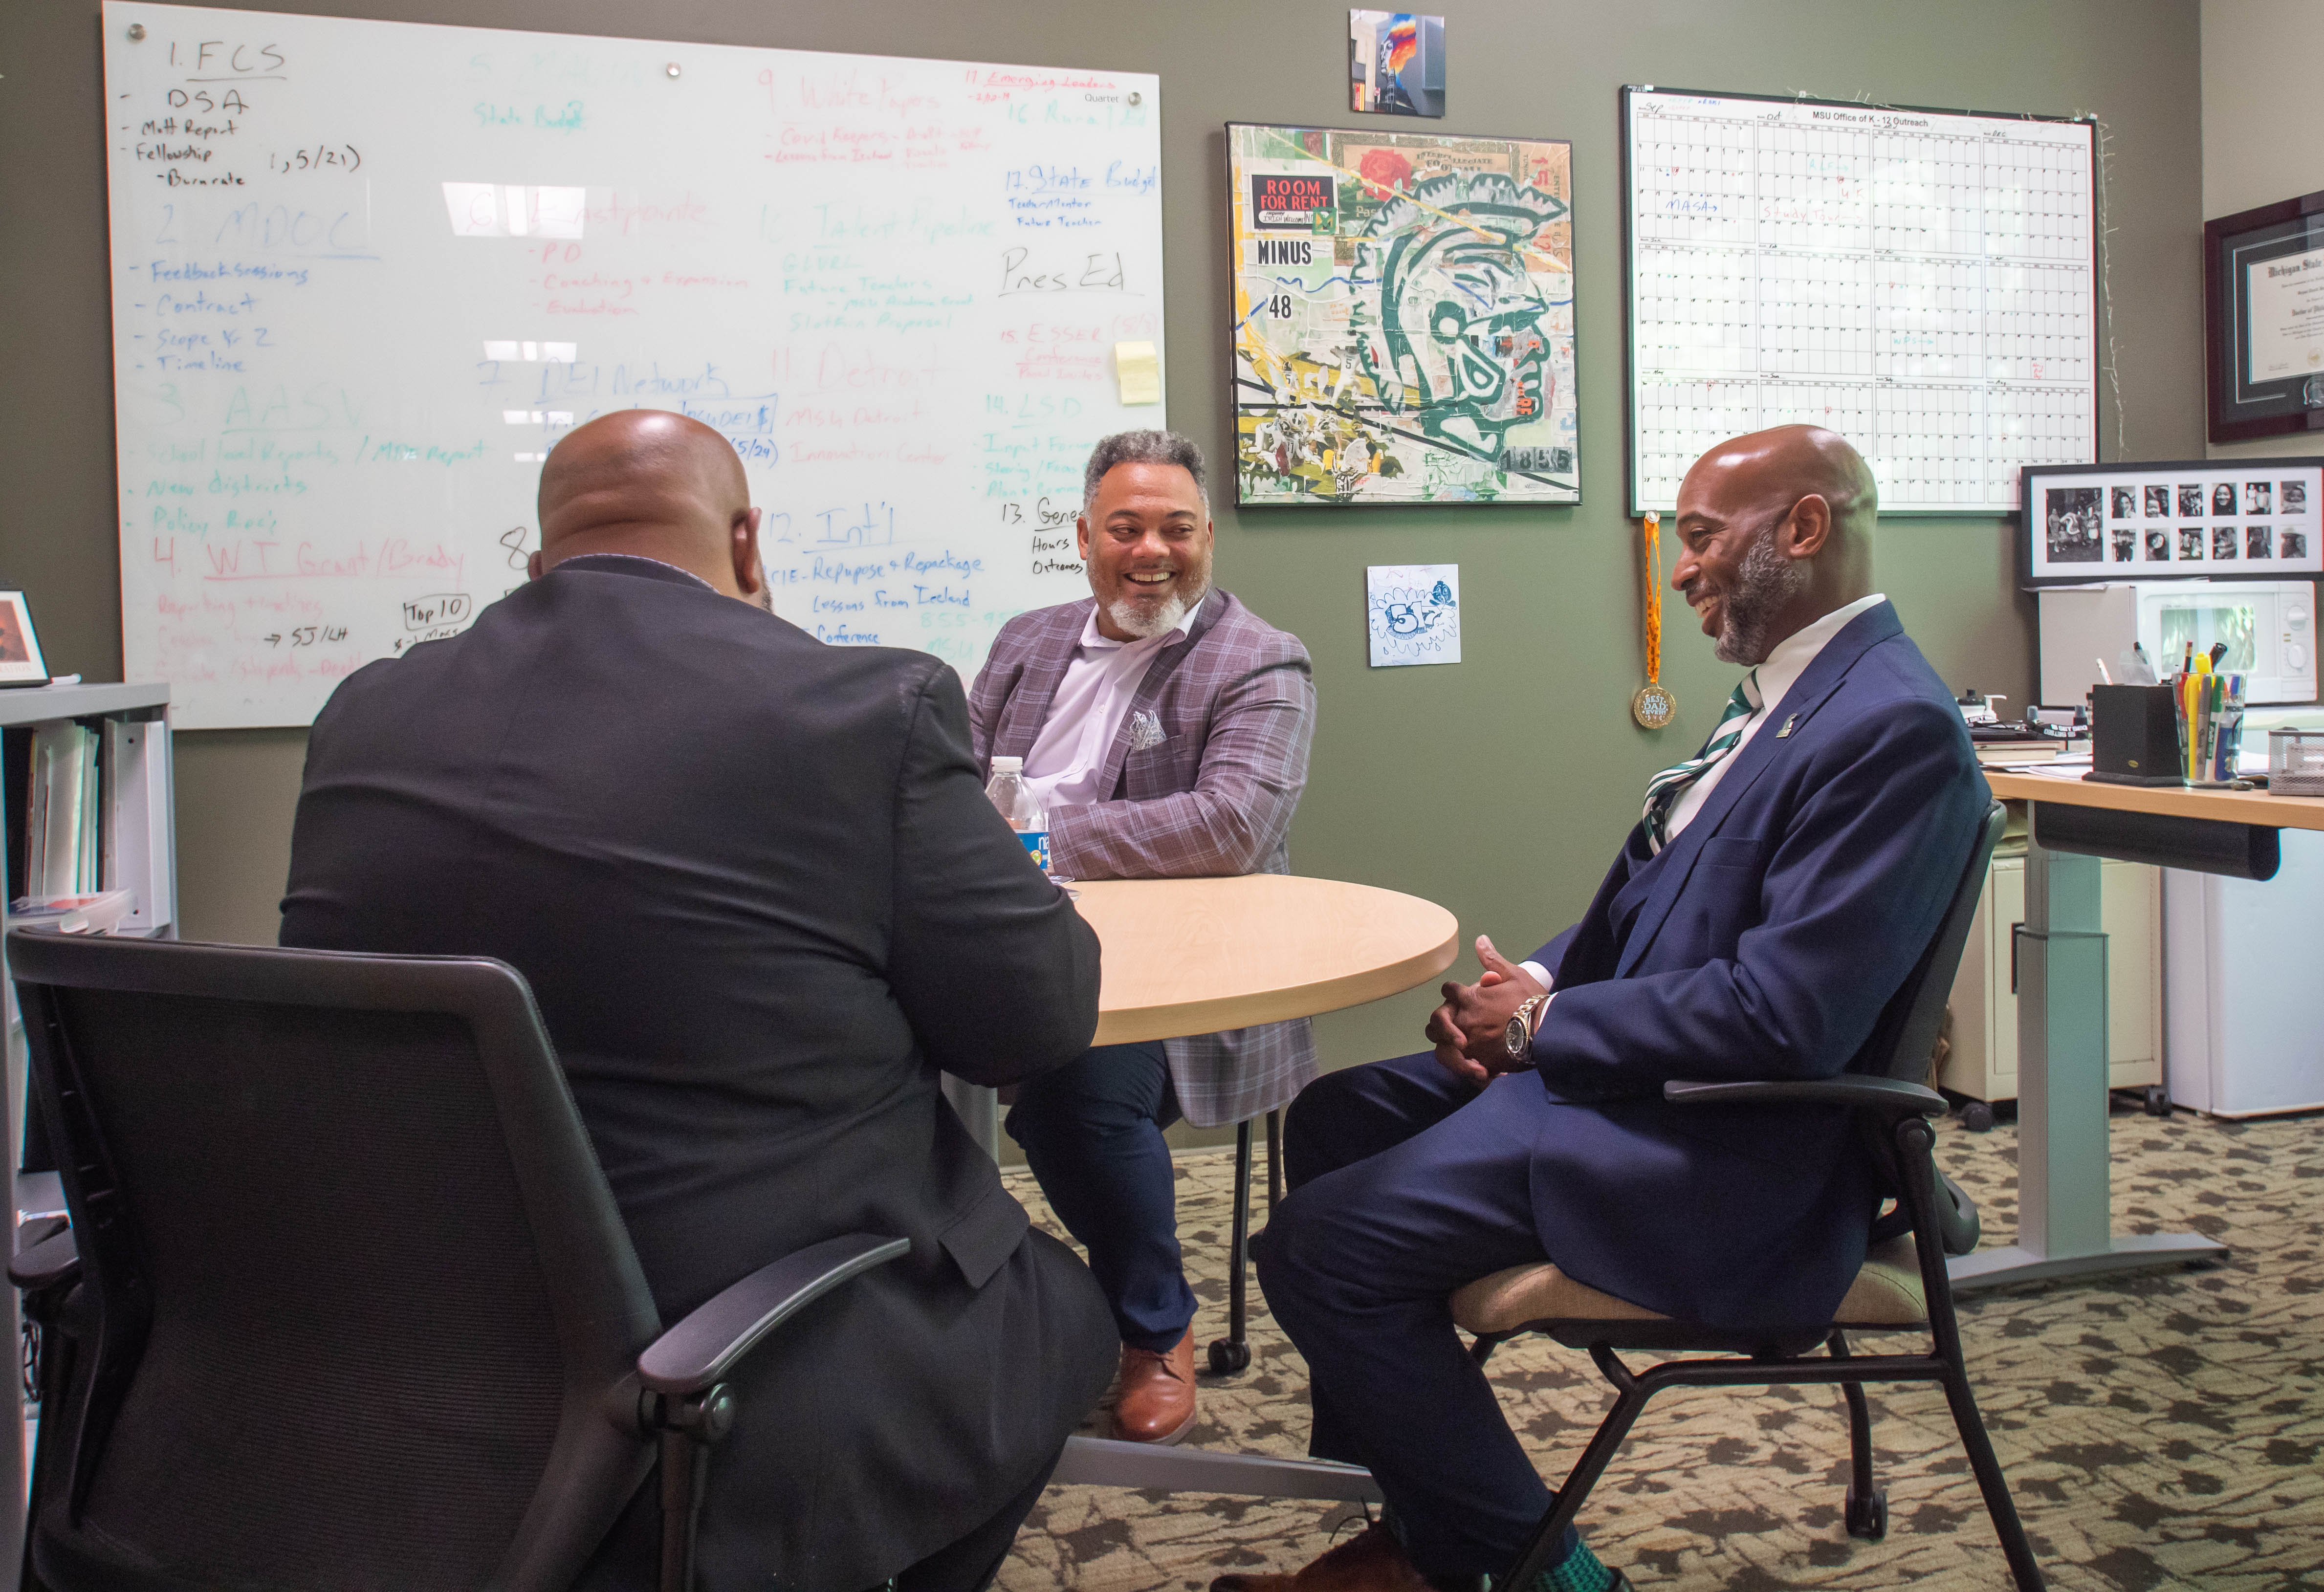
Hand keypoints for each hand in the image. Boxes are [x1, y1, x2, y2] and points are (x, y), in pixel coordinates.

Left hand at [1424, 936, 1546, 1088]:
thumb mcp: (1514, 975)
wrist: (1545, 1030)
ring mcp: (1467, 1042)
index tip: (1462, 998)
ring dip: (1447, 1047)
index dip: (1453, 994)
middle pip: (1436, 1020)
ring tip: (1463, 1050)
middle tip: (1455, 1028)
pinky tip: (1475, 1068)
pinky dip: (1463, 1068)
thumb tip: (1480, 939)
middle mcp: (1463, 1019)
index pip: (1448, 990)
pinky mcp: (1476, 1061)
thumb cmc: (1532, 1001)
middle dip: (1442, 1024)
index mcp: (1469, 997)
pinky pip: (1458, 1067)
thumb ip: (1493, 960)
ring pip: (1440, 1047)